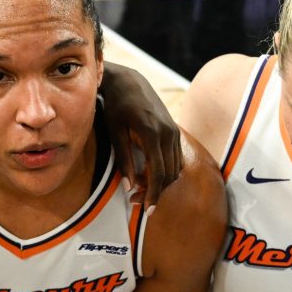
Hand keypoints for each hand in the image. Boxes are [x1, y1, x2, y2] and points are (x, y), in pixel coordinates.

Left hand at [100, 64, 184, 209]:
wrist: (129, 82)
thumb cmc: (116, 106)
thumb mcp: (115, 132)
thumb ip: (124, 160)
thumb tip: (129, 187)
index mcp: (153, 133)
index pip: (158, 172)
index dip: (153, 194)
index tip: (146, 210)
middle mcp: (169, 133)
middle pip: (169, 174)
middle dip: (155, 192)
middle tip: (138, 204)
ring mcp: (174, 131)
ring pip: (174, 169)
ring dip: (160, 184)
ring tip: (140, 191)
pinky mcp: (175, 131)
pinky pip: (175, 159)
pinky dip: (165, 172)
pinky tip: (149, 177)